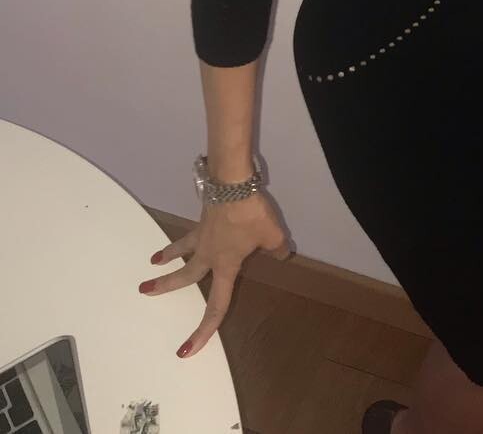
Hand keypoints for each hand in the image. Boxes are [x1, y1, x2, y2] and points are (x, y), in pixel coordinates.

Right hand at [138, 194, 291, 358]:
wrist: (232, 185)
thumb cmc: (250, 215)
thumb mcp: (272, 235)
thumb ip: (278, 249)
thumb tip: (283, 255)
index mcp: (224, 266)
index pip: (215, 306)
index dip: (203, 331)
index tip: (186, 350)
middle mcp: (208, 255)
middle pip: (185, 276)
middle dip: (165, 287)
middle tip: (144, 291)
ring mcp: (202, 235)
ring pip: (181, 251)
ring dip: (167, 256)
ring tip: (154, 261)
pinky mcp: (203, 218)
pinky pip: (192, 232)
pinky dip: (186, 235)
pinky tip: (188, 230)